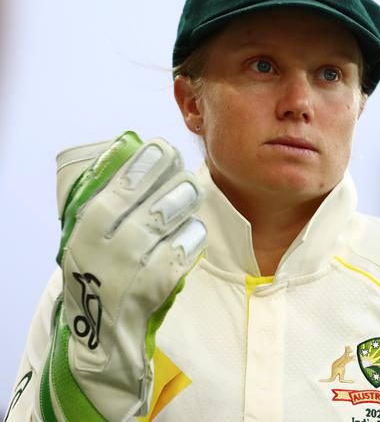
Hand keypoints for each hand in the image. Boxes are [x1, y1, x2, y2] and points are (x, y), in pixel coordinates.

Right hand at [39, 131, 206, 421]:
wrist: (99, 334)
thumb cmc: (101, 271)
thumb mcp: (90, 236)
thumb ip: (106, 201)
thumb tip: (136, 154)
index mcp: (82, 230)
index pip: (113, 192)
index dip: (141, 166)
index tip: (161, 147)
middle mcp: (99, 250)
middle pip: (139, 205)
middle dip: (166, 181)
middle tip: (185, 168)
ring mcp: (124, 273)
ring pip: (160, 227)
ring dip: (181, 204)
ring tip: (193, 191)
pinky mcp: (149, 292)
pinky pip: (178, 257)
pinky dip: (190, 239)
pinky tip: (194, 229)